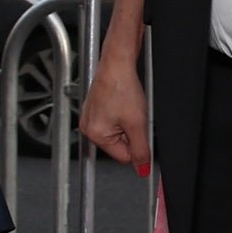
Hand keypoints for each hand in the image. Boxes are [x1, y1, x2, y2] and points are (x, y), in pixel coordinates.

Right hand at [80, 38, 148, 173]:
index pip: (123, 156)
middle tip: (134, 115)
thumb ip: (141, 150)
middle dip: (130, 133)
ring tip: (128, 107)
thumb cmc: (121, 86)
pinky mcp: (95, 108)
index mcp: (95, 134)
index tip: (140, 131)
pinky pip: (113, 120)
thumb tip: (142, 169)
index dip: (136, 145)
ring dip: (127, 123)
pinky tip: (123, 103)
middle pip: (119, 145)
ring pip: (118, 132)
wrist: (117, 63)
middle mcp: (88, 127)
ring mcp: (90, 117)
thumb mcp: (138, 123)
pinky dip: (122, 114)